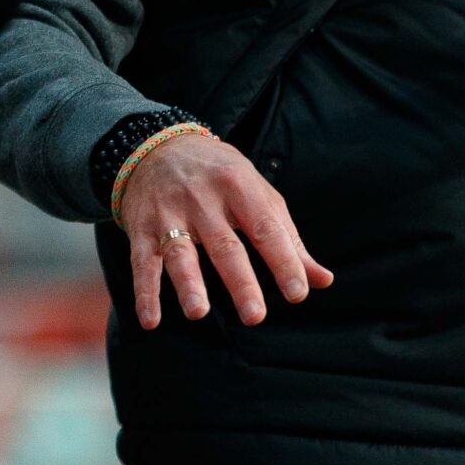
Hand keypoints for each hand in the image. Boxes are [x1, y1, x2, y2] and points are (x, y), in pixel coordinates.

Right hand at [116, 131, 333, 329]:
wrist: (156, 144)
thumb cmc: (219, 175)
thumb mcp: (257, 193)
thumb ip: (287, 238)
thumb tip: (323, 280)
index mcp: (238, 185)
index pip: (265, 228)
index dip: (283, 260)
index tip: (298, 292)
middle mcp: (202, 198)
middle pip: (224, 244)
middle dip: (240, 281)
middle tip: (255, 316)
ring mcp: (169, 212)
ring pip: (179, 251)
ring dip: (188, 283)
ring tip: (199, 312)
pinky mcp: (141, 226)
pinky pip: (142, 261)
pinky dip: (145, 291)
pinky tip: (151, 320)